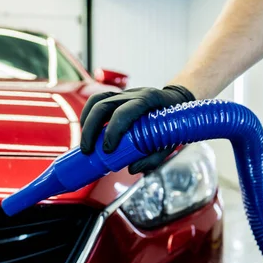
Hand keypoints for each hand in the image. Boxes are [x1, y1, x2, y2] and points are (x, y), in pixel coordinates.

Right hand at [80, 85, 194, 173]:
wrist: (177, 101)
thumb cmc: (173, 121)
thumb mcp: (169, 141)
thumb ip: (153, 157)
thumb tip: (132, 169)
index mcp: (149, 100)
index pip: (125, 112)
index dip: (113, 131)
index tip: (108, 151)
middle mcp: (134, 94)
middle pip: (105, 105)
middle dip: (92, 129)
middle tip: (88, 151)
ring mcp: (124, 94)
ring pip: (97, 100)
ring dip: (87, 121)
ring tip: (85, 141)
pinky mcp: (116, 97)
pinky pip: (96, 100)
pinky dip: (87, 114)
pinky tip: (85, 129)